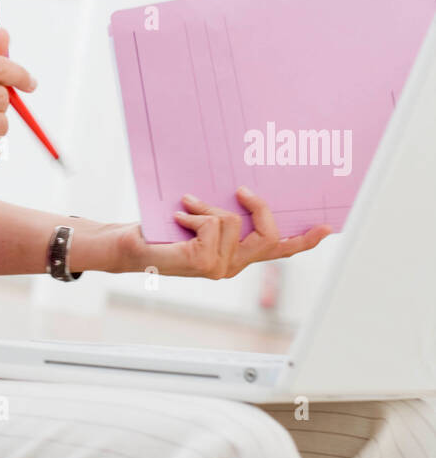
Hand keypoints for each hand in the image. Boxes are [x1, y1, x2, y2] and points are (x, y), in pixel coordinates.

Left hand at [102, 187, 331, 277]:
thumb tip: (242, 192)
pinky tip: (178, 218)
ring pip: (233, 222)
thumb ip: (223, 214)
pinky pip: (214, 223)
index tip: (328, 227)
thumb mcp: (200, 219)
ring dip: (207, 206)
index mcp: (237, 257)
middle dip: (260, 207)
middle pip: (271, 236)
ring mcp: (220, 268)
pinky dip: (195, 213)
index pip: (277, 250)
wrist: (131, 247)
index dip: (305, 240)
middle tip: (241, 189)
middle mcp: (232, 266)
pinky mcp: (204, 263)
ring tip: (186, 208)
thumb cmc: (162, 231)